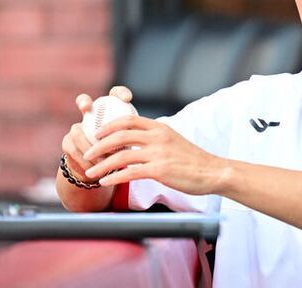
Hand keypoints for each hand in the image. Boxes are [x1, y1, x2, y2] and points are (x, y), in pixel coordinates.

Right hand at [61, 86, 134, 180]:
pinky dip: (85, 160)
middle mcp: (91, 115)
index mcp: (112, 112)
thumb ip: (140, 135)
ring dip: (89, 145)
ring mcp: (77, 128)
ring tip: (103, 158)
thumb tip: (162, 133)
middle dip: (84, 101)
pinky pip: (73, 149)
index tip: (127, 99)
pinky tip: (93, 168)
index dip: (119, 93)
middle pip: (84, 101)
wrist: (102, 171)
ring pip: (78, 130)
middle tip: (87, 106)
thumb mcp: (133, 145)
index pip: (115, 94)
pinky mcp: (68, 143)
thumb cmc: (122, 154)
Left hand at [82, 116, 224, 194]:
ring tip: (90, 172)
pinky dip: (114, 178)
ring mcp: (159, 153)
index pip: (129, 120)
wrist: (213, 172)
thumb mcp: (174, 141)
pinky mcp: (160, 170)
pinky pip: (130, 173)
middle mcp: (158, 137)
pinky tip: (105, 182)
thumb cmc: (193, 160)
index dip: (109, 126)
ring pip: (121, 155)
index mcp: (160, 128)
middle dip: (99, 145)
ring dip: (102, 164)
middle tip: (88, 154)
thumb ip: (155, 139)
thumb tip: (138, 141)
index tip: (97, 133)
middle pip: (120, 135)